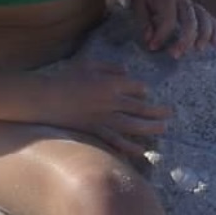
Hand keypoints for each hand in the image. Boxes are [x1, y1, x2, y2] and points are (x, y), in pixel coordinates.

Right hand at [37, 58, 170, 158]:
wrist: (45, 98)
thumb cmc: (65, 78)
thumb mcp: (88, 63)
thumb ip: (109, 66)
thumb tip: (126, 71)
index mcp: (111, 83)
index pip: (135, 87)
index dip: (142, 89)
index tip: (145, 92)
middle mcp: (112, 102)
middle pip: (140, 107)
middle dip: (157, 110)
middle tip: (169, 113)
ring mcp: (104, 119)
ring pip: (133, 125)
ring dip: (150, 128)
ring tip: (163, 129)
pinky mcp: (95, 132)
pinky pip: (116, 141)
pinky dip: (129, 147)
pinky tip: (141, 151)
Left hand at [131, 0, 215, 58]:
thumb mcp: (137, 3)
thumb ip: (143, 21)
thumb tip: (149, 40)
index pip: (168, 20)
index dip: (161, 36)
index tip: (152, 47)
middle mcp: (183, 0)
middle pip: (190, 20)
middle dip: (185, 39)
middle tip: (175, 55)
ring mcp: (192, 4)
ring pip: (204, 18)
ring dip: (203, 35)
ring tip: (199, 49)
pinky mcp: (197, 9)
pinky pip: (210, 19)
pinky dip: (214, 31)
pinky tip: (215, 45)